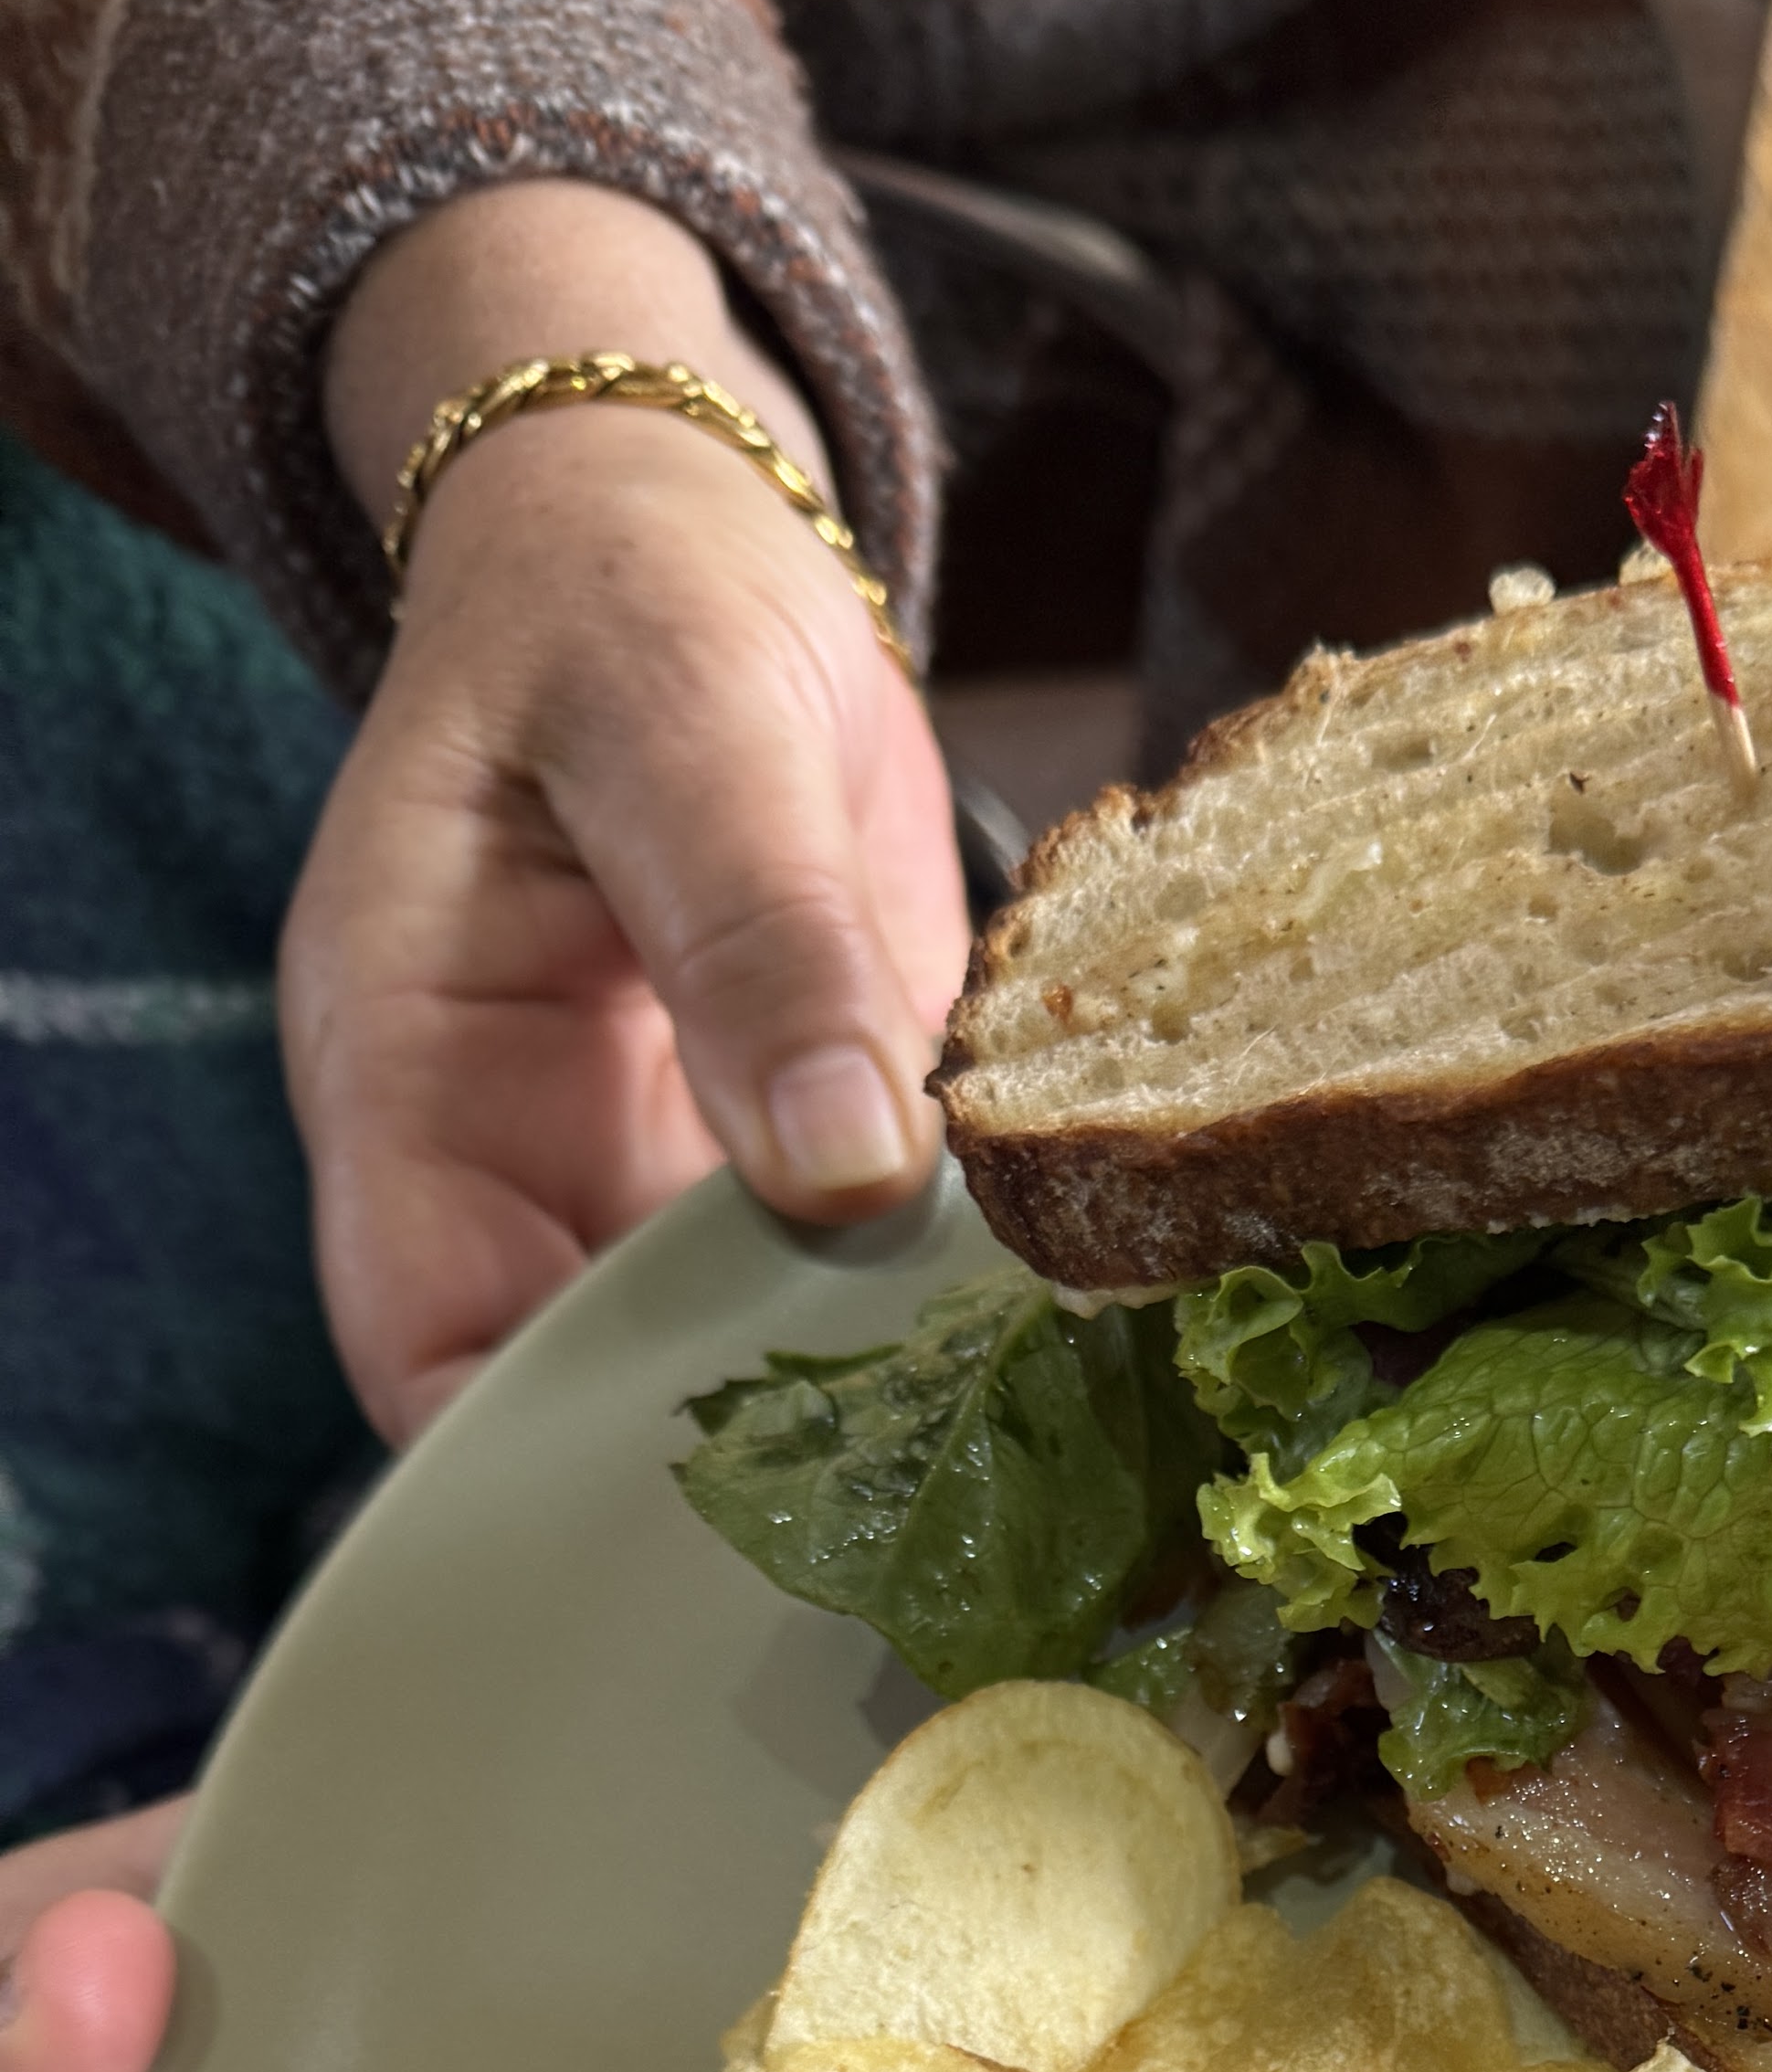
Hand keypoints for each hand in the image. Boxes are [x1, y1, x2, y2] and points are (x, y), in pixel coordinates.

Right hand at [284, 183, 970, 1440]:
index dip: (532, 1454)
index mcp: (415, 1070)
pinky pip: (865, 1283)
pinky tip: (1057, 1352)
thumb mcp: (681, 722)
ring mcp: (669, 1179)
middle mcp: (530, 1164)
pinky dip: (950, 1320)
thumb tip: (842, 1163)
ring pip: (751, 1366)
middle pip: (599, 1394)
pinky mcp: (806, 1167)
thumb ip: (755, 934)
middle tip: (906, 1512)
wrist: (702, 559)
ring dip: (872, 1405)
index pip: (425, 1339)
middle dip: (736, 1465)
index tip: (698, 1505)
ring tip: (1007, 1452)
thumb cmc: (628, 609)